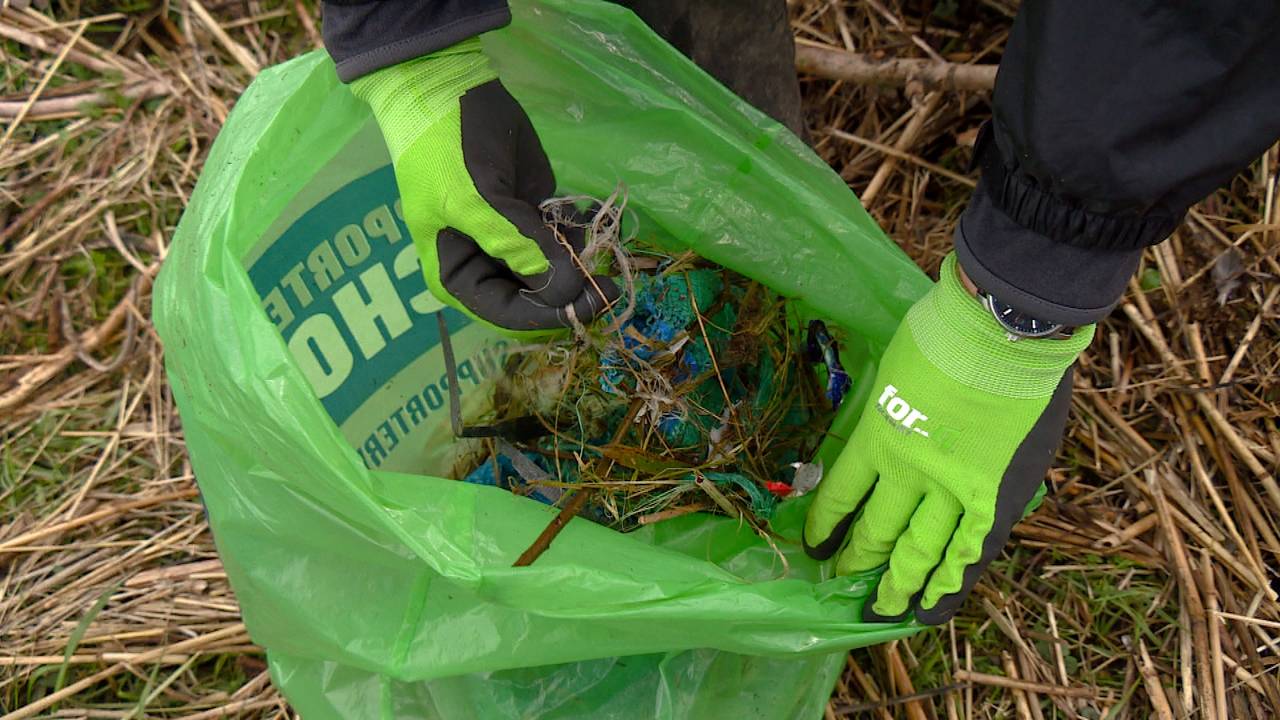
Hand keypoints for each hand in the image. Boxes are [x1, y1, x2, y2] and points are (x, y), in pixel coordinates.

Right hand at [352, 39, 617, 333]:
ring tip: (590, 238)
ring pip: (556, 274)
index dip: (550, 315)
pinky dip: (580, 237)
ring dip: (580, 264)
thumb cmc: (447, 151)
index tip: (591, 300)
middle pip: (537, 300)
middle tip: (610, 283)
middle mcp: (487, 269)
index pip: (509, 315)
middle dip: (571, 293)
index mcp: (457, 278)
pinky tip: (585, 219)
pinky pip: (565, 242)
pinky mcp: (535, 217)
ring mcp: (514, 244)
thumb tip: (568, 289)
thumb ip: (522, 248)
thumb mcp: (476, 202)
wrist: (450, 89)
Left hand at [804, 253, 1093, 623]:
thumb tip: (884, 422)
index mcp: (876, 436)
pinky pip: (968, 553)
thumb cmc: (948, 331)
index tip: (815, 544)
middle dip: (854, 561)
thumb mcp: (895, 367)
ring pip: (916, 552)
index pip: (839, 495)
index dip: (825, 524)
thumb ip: (889, 406)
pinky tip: (929, 608)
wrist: (1006, 327)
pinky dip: (948, 585)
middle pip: (874, 531)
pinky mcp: (996, 496)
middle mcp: (908, 471)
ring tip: (878, 608)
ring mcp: (954, 488)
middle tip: (841, 581)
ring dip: (894, 584)